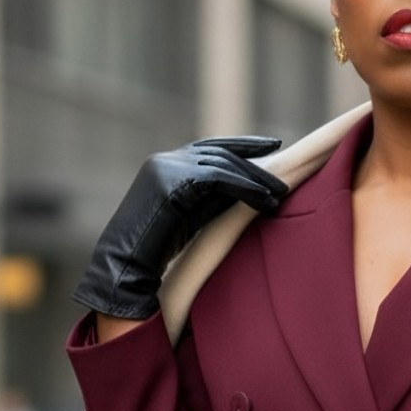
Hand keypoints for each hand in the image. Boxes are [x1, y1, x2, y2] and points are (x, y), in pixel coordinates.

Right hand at [72, 136, 288, 321]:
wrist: (126, 263)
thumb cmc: (157, 248)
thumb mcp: (190, 216)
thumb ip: (212, 199)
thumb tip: (247, 192)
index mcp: (167, 165)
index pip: (210, 148)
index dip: (241, 146)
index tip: (270, 147)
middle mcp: (166, 160)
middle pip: (220, 152)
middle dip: (254, 158)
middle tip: (285, 168)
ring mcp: (167, 168)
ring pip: (222, 164)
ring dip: (255, 178)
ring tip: (281, 191)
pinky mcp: (173, 183)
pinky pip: (219, 179)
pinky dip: (245, 188)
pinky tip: (265, 200)